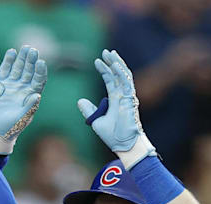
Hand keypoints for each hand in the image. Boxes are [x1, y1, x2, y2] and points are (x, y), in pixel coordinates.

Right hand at [0, 45, 47, 152]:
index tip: (41, 63)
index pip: (39, 80)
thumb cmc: (11, 126)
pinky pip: (5, 69)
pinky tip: (11, 52)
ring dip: (22, 58)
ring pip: (18, 67)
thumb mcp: (22, 118)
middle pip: (29, 71)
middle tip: (33, 51)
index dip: (40, 71)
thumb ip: (29, 107)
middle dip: (31, 60)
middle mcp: (23, 87)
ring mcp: (12, 83)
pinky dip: (8, 61)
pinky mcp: (0, 82)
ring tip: (25, 48)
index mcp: (31, 94)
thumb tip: (37, 95)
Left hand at [77, 49, 155, 168]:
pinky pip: (127, 83)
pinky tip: (115, 65)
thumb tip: (80, 101)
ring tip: (110, 53)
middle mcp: (123, 96)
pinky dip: (121, 73)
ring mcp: (128, 97)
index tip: (96, 61)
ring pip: (124, 75)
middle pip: (118, 74)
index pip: (110, 80)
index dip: (104, 70)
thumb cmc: (112, 136)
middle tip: (105, 51)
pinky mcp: (131, 100)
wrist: (123, 145)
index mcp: (116, 99)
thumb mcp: (96, 121)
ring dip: (117, 63)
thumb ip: (89, 110)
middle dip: (112, 62)